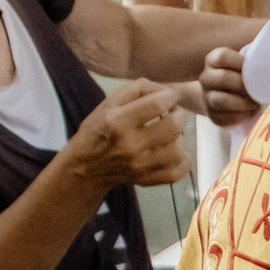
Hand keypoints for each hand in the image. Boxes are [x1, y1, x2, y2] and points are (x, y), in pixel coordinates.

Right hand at [59, 78, 189, 189]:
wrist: (87, 166)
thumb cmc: (100, 129)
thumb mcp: (109, 102)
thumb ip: (138, 89)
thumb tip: (166, 90)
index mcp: (117, 121)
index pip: (157, 104)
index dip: (170, 95)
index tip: (169, 96)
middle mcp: (130, 145)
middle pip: (173, 126)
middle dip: (179, 114)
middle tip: (173, 112)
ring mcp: (140, 165)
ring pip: (179, 150)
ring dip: (181, 137)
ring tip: (172, 132)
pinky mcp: (147, 179)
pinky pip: (178, 172)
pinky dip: (183, 160)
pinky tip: (174, 151)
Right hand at [199, 45, 258, 128]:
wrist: (224, 97)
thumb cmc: (240, 76)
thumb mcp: (244, 63)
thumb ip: (254, 57)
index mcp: (213, 60)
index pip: (222, 56)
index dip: (240, 62)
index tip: (255, 68)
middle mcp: (206, 78)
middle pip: (223, 78)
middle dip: (244, 85)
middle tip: (258, 89)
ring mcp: (207, 98)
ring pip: (221, 100)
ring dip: (242, 103)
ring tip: (255, 103)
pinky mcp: (213, 116)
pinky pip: (226, 118)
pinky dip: (242, 116)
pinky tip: (250, 112)